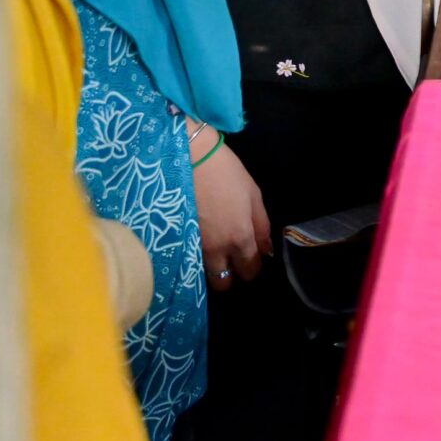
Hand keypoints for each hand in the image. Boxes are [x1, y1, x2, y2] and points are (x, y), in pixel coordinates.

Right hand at [190, 128, 271, 288]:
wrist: (188, 158)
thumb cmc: (226, 173)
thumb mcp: (254, 195)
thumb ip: (262, 226)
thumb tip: (266, 251)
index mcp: (240, 237)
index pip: (250, 270)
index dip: (252, 268)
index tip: (250, 260)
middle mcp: (216, 250)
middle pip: (224, 282)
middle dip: (230, 275)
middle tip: (231, 260)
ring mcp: (192, 247)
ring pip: (203, 275)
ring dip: (210, 270)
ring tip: (214, 253)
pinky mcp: (173, 241)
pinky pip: (187, 262)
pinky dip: (193, 260)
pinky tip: (197, 246)